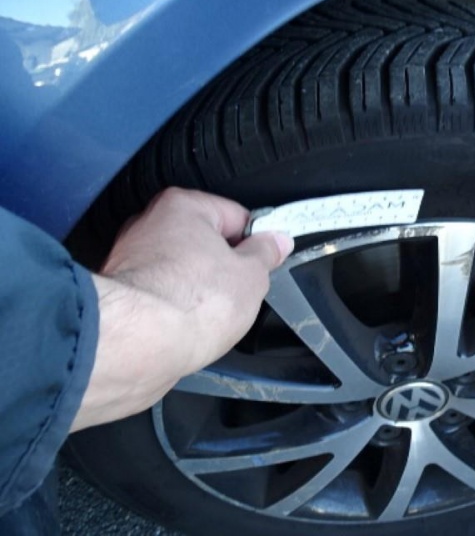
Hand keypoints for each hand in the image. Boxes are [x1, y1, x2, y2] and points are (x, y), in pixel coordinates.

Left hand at [71, 188, 292, 431]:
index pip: (235, 215)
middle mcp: (149, 225)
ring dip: (198, 290)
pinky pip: (161, 295)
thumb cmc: (189, 303)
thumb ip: (266, 254)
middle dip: (224, 266)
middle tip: (242, 290)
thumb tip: (275, 242)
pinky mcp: (119, 294)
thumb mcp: (252, 275)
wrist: (140, 345)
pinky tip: (185, 325)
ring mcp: (129, 259)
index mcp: (183, 207)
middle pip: (204, 242)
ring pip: (181, 271)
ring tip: (211, 313)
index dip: (256, 241)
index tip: (266, 259)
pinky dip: (174, 308)